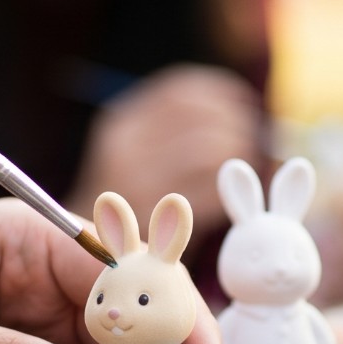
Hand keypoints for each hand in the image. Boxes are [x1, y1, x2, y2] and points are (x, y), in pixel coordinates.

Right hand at [72, 64, 260, 235]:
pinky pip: (210, 191)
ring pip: (210, 151)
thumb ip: (173, 128)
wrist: (91, 252)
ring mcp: (139, 181)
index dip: (219, 92)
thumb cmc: (131, 196)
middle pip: (202, 118)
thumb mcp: (136, 149)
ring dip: (236, 156)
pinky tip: (225, 194)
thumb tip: (236, 105)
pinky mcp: (156, 215)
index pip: (181, 91)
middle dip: (236, 124)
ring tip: (241, 166)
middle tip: (251, 137)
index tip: (243, 100)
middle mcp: (127, 146)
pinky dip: (226, 189)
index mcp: (122, 122)